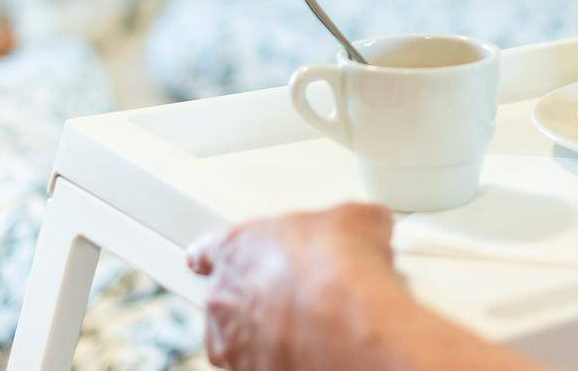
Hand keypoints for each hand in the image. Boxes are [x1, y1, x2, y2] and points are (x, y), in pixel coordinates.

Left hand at [187, 203, 400, 370]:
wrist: (344, 322)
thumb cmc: (334, 267)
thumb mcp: (356, 221)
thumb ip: (347, 223)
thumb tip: (369, 225)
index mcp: (233, 250)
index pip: (208, 251)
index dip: (224, 256)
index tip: (232, 259)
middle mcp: (223, 301)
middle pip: (230, 299)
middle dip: (262, 296)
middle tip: (302, 291)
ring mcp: (235, 346)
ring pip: (245, 339)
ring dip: (272, 333)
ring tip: (317, 324)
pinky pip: (267, 364)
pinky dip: (288, 358)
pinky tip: (322, 348)